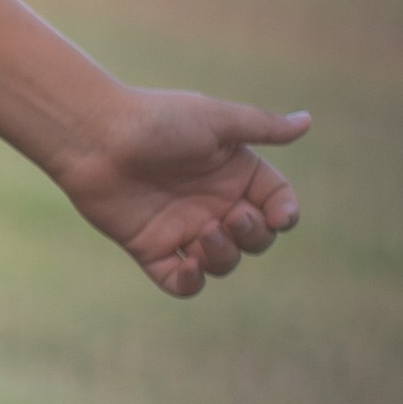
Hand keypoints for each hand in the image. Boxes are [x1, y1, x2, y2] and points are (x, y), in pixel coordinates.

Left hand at [51, 87, 307, 298]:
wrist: (95, 137)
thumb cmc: (157, 120)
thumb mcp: (216, 121)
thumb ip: (262, 127)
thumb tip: (307, 121)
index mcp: (234, 172)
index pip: (276, 202)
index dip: (284, 213)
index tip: (279, 215)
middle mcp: (213, 202)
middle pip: (255, 238)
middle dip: (254, 235)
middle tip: (232, 217)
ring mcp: (183, 228)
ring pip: (224, 262)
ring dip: (225, 256)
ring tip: (204, 232)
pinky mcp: (153, 249)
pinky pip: (182, 282)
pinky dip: (191, 281)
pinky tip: (188, 263)